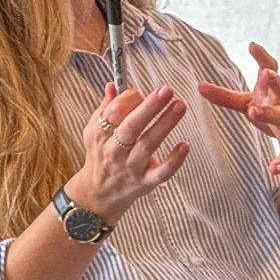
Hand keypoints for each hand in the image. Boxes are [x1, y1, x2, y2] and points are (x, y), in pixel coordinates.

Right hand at [66, 83, 189, 225]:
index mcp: (100, 134)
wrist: (99, 194)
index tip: (141, 91)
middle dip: (150, 106)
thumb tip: (113, 85)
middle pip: (132, 125)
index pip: (114, 111)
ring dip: (165, 124)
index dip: (129, 98)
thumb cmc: (100, 155)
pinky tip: (185, 145)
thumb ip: (105, 107)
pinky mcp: (145, 182)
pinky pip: (161, 172)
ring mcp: (130, 167)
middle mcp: (114, 150)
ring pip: (148, 144)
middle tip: (167, 90)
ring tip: (179, 105)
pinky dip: (174, 160)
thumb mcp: (94, 130)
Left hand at [197, 42, 279, 175]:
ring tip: (254, 112)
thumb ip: (225, 96)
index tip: (252, 44)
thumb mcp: (251, 104)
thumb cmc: (276, 115)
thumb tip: (198, 85)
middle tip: (264, 73)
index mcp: (271, 92)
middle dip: (273, 80)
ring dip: (269, 113)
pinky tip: (273, 168)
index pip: (270, 68)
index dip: (262, 57)